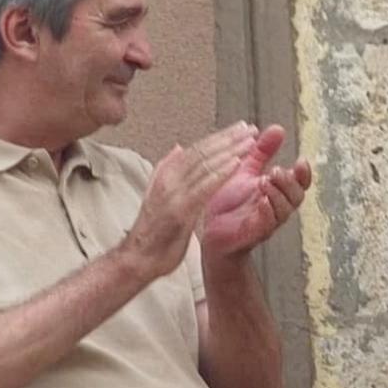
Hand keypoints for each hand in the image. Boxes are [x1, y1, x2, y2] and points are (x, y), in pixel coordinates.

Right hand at [123, 126, 255, 276]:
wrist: (138, 258)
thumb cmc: (153, 231)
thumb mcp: (158, 194)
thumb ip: (167, 170)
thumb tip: (178, 147)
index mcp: (166, 175)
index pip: (197, 149)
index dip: (220, 137)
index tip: (239, 129)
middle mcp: (169, 179)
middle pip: (203, 152)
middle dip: (228, 139)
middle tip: (249, 128)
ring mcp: (173, 193)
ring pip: (205, 165)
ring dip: (229, 151)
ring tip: (249, 142)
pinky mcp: (180, 210)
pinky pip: (204, 187)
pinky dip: (221, 173)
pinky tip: (236, 165)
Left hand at [199, 126, 314, 261]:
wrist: (208, 230)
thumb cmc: (228, 202)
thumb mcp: (246, 170)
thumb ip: (262, 152)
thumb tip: (278, 128)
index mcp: (277, 192)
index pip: (300, 183)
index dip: (304, 173)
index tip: (301, 161)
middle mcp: (276, 207)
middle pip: (297, 196)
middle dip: (289, 182)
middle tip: (276, 170)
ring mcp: (267, 222)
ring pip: (284, 210)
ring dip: (277, 195)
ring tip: (265, 182)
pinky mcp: (253, 234)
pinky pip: (266, 224)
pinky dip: (266, 212)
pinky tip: (261, 201)